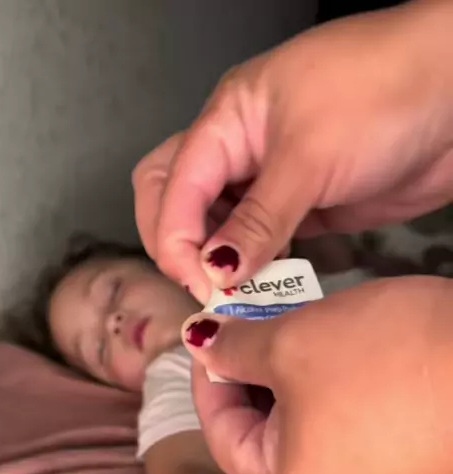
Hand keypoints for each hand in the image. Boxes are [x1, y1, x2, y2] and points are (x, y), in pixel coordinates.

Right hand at [133, 0, 452, 301]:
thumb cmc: (384, 91)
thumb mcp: (309, 155)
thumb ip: (257, 220)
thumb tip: (214, 272)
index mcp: (227, 119)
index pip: (173, 184)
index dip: (177, 239)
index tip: (201, 284)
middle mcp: (241, 149)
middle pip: (178, 199)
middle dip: (179, 246)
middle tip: (206, 289)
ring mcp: (274, 180)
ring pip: (220, 228)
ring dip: (220, 265)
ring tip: (235, 299)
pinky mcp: (307, 207)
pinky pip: (264, 244)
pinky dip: (258, 268)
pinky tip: (264, 289)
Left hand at [184, 276, 452, 473]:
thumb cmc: (387, 359)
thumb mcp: (293, 344)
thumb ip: (234, 350)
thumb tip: (199, 344)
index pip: (223, 436)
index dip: (211, 377)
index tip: (212, 331)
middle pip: (266, 439)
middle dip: (256, 376)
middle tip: (254, 322)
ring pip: (309, 434)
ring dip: (295, 381)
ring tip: (298, 328)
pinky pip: (350, 436)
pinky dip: (335, 395)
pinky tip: (345, 353)